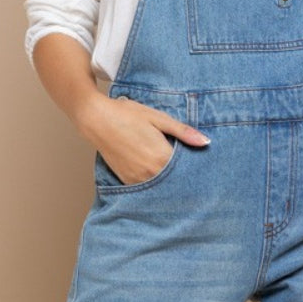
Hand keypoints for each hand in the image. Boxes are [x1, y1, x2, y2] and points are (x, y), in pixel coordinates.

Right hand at [80, 94, 209, 184]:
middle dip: (183, 176)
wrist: (97, 119)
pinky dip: (153, 182)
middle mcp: (150, 173)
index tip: (201, 168)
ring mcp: (137, 179)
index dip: (195, 168)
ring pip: (161, 186)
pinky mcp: (127, 180)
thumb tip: (205, 142)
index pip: (187, 170)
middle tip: (189, 171)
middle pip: (175, 180)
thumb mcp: (158, 118)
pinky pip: (146, 187)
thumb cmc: (127, 115)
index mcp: (162, 157)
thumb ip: (183, 132)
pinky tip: (154, 172)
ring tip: (169, 169)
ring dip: (167, 181)